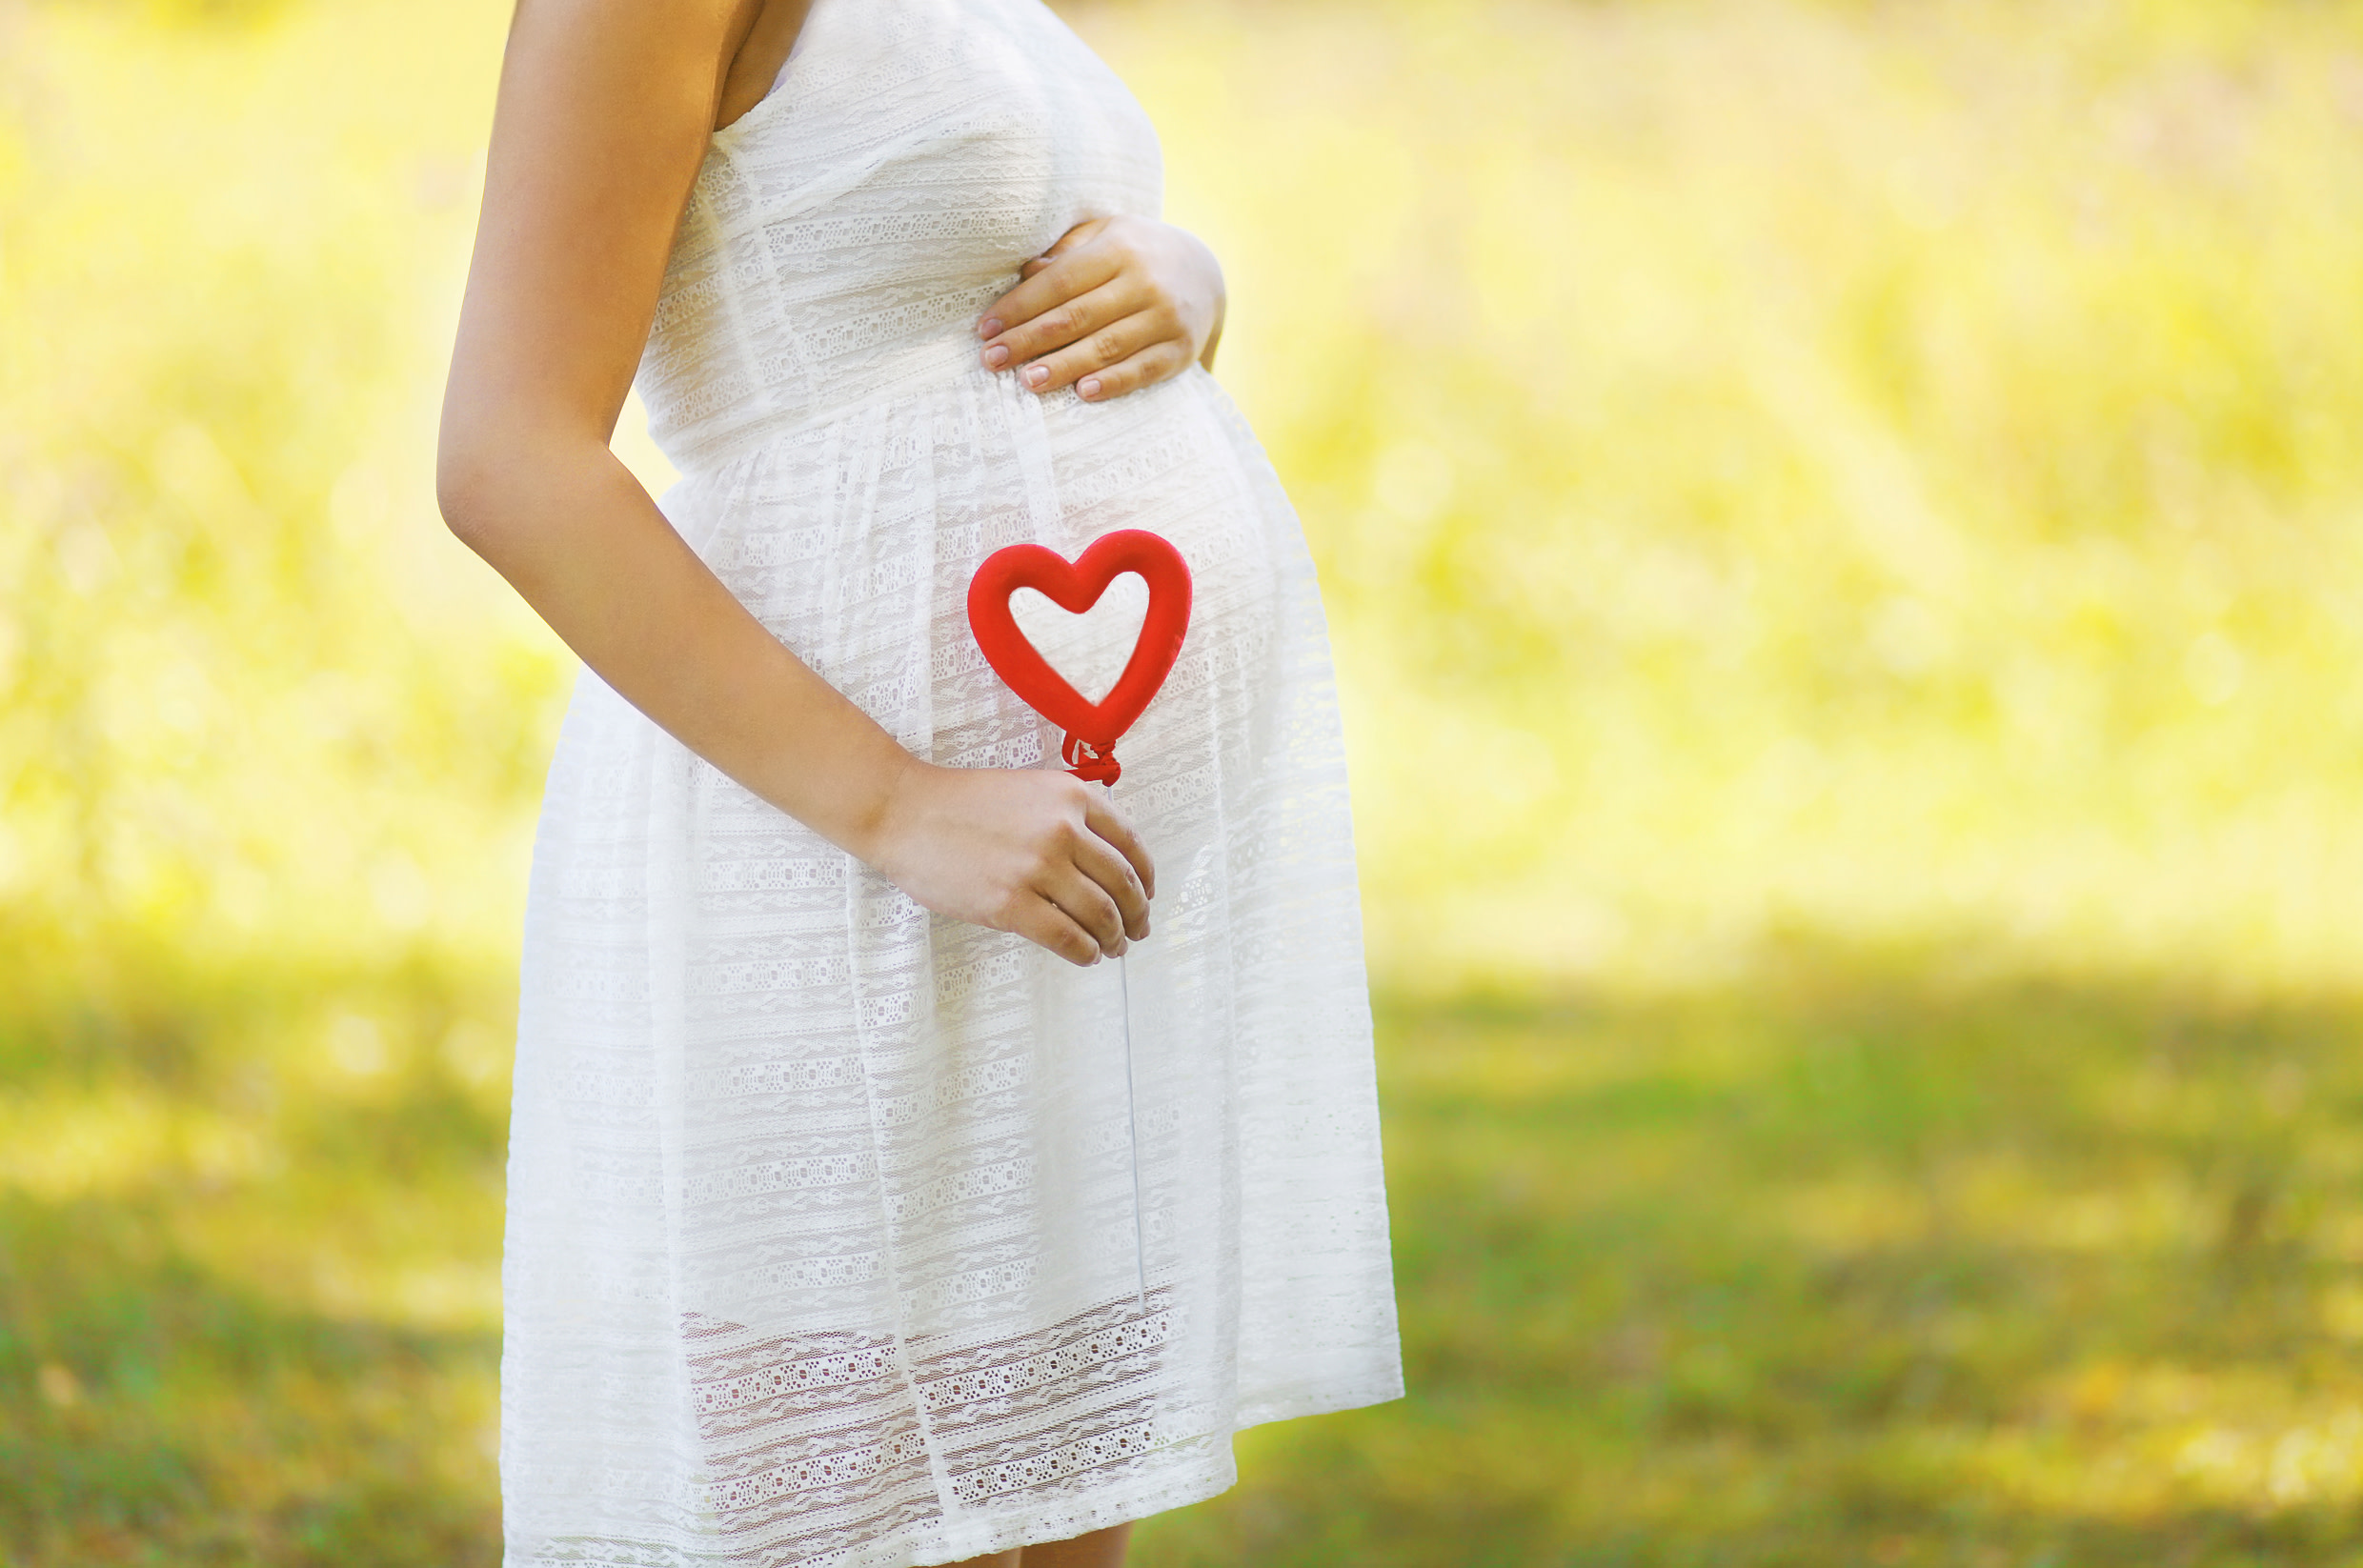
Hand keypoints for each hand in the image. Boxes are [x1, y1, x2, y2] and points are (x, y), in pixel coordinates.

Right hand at [867, 762, 1155, 965]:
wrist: (906, 812)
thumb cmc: (962, 803)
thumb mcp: (1030, 790)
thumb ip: (1069, 817)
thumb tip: (1104, 865)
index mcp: (1072, 796)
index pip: (1131, 844)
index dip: (1146, 877)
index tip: (1147, 895)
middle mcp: (1063, 829)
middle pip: (1123, 883)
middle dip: (1137, 914)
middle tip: (1137, 929)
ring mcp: (1037, 868)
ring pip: (1100, 914)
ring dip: (1114, 937)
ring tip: (1113, 947)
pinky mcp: (1010, 904)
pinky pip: (1067, 938)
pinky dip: (1085, 952)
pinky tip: (1086, 955)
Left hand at [976, 215, 1226, 402]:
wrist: (1206, 271)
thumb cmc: (1136, 254)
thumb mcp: (1104, 236)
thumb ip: (1066, 252)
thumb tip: (1024, 276)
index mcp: (1118, 248)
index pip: (1059, 281)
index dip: (1019, 307)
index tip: (985, 329)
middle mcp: (1144, 281)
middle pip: (1076, 316)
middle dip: (1028, 340)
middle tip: (991, 360)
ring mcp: (1166, 317)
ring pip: (1106, 346)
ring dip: (1063, 366)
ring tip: (1027, 382)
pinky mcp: (1181, 350)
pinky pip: (1142, 370)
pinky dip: (1113, 383)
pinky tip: (1083, 393)